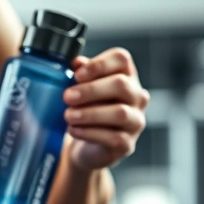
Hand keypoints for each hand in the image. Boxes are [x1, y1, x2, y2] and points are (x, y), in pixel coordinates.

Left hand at [63, 48, 149, 171]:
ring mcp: (135, 120)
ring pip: (120, 113)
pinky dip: (90, 133)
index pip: (121, 59)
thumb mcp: (81, 89)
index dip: (99, 64)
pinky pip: (113, 137)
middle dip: (91, 90)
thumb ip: (80, 74)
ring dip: (90, 113)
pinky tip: (74, 130)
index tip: (77, 74)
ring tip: (69, 115)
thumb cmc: (87, 109)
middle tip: (67, 97)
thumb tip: (77, 63)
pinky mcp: (127, 143)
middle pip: (121, 85)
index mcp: (125, 75)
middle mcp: (136, 95)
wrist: (87, 144)